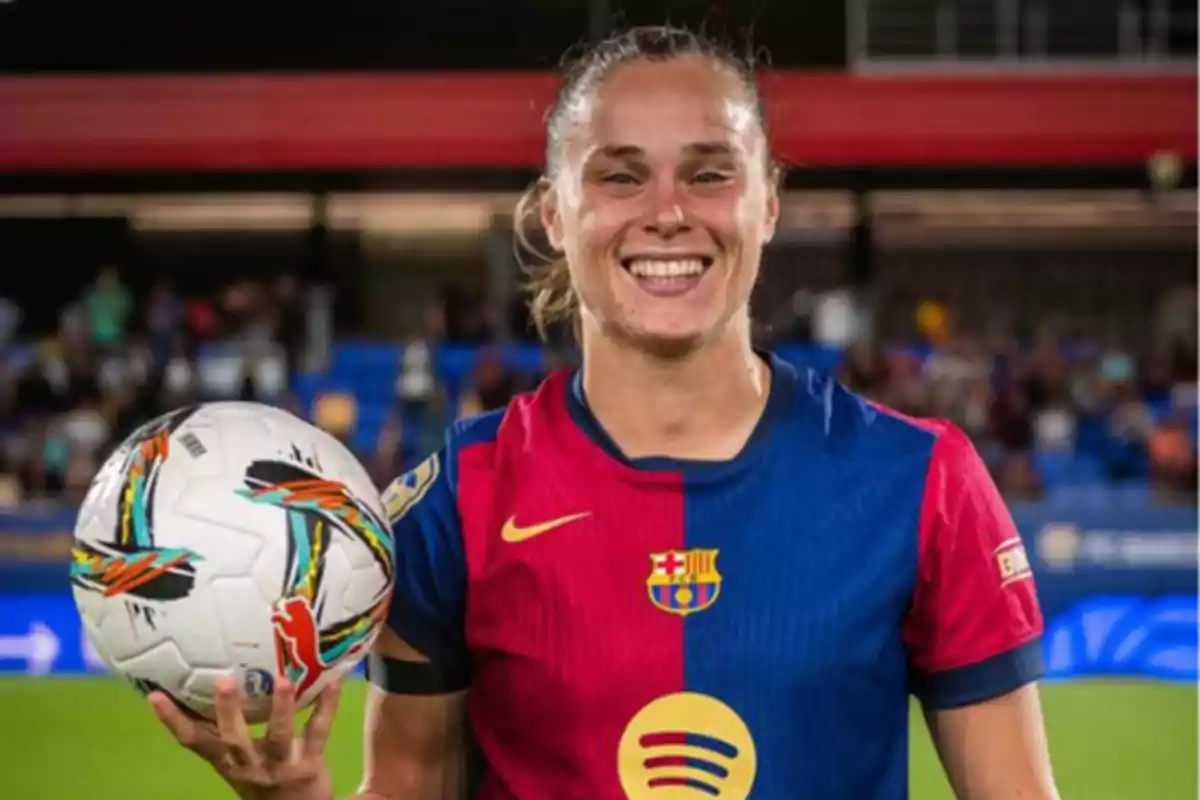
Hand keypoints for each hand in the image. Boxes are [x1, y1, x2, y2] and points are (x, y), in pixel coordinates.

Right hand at [149, 676, 340, 799]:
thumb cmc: (264, 780)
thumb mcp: (239, 763)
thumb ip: (227, 732)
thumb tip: (212, 682)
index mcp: (228, 763)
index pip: (194, 741)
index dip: (173, 720)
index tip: (155, 694)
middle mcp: (249, 767)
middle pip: (233, 740)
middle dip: (226, 712)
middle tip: (222, 681)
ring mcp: (280, 767)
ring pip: (279, 737)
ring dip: (281, 709)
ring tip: (283, 680)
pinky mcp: (310, 766)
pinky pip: (319, 732)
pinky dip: (326, 706)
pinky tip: (334, 682)